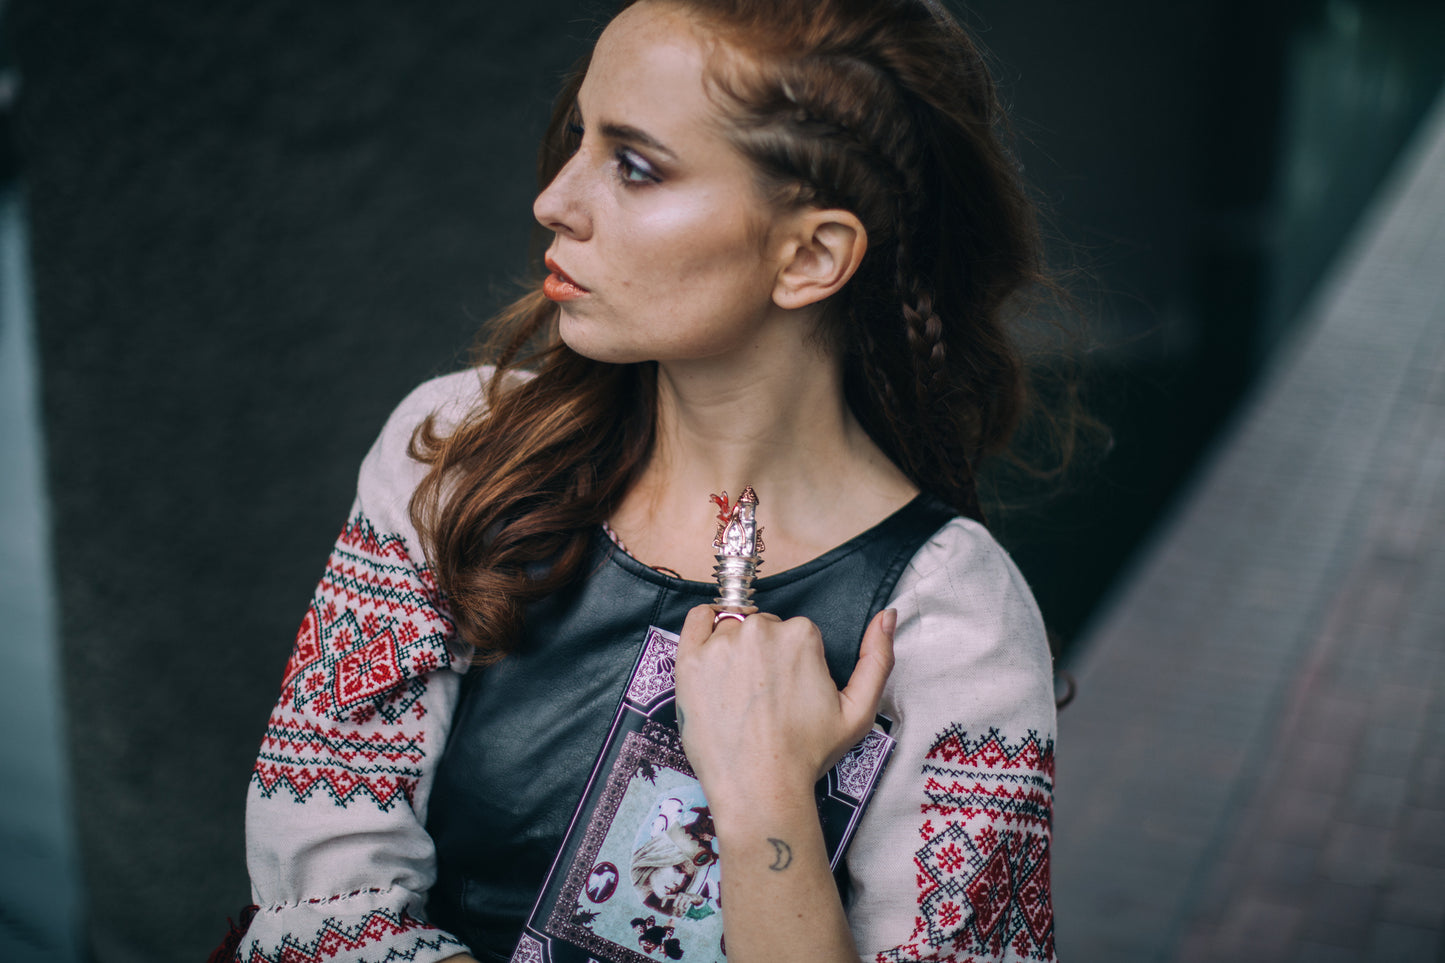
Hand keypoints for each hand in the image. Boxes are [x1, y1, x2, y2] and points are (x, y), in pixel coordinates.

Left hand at [672, 604, 896, 818]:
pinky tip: (711, 658)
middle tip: (763, 697)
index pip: (795, 632)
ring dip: (734, 650)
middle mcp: (761, 630)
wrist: (760, 788)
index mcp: (802, 635)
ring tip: (738, 694)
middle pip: (763, 627)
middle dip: (764, 654)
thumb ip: (879, 658)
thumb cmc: (807, 753)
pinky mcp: (690, 658)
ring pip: (732, 627)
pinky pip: (696, 620)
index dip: (793, 663)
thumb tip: (887, 615)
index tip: (789, 692)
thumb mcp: (859, 710)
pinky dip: (703, 628)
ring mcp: (722, 643)